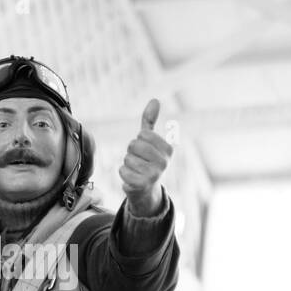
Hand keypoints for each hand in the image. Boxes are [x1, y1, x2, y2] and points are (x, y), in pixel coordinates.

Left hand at [118, 98, 171, 214]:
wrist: (146, 189)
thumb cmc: (147, 161)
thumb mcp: (149, 141)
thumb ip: (150, 121)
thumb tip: (155, 100)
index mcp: (168, 149)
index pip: (143, 134)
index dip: (139, 141)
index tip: (144, 151)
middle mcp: (164, 162)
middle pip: (134, 145)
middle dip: (131, 152)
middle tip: (139, 160)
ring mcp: (154, 174)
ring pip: (127, 158)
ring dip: (127, 163)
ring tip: (136, 170)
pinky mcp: (141, 184)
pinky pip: (122, 170)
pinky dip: (123, 173)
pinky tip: (132, 178)